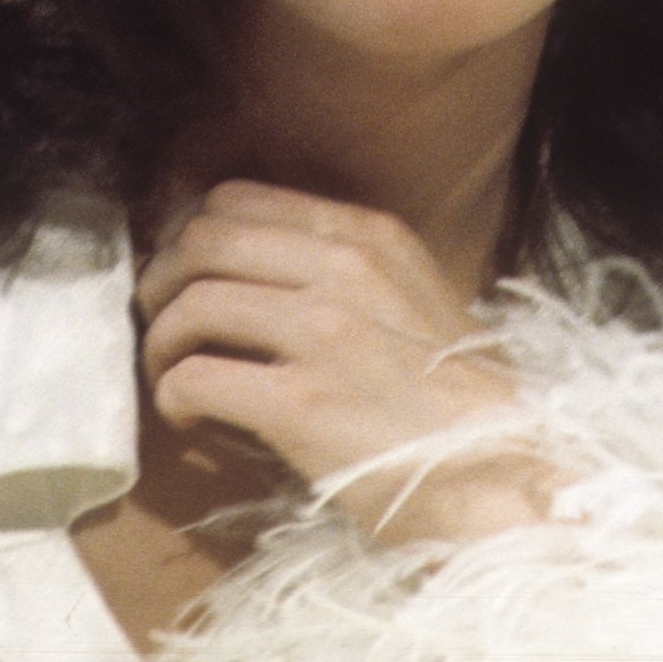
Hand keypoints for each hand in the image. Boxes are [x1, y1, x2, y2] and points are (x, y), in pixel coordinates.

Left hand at [135, 180, 551, 545]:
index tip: (183, 275)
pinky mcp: (302, 404)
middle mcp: (344, 268)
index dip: (188, 235)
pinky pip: (195, 379)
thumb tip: (257, 270)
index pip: (236, 198)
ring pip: (191, 303)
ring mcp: (323, 333)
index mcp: (368, 234)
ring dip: (160, 341)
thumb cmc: (454, 391)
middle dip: (162, 280)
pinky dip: (173, 397)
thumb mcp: (411, 292)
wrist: (502, 463)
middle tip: (161, 321)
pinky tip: (190, 420)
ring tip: (170, 372)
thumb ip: (344, 267)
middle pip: (201, 239)